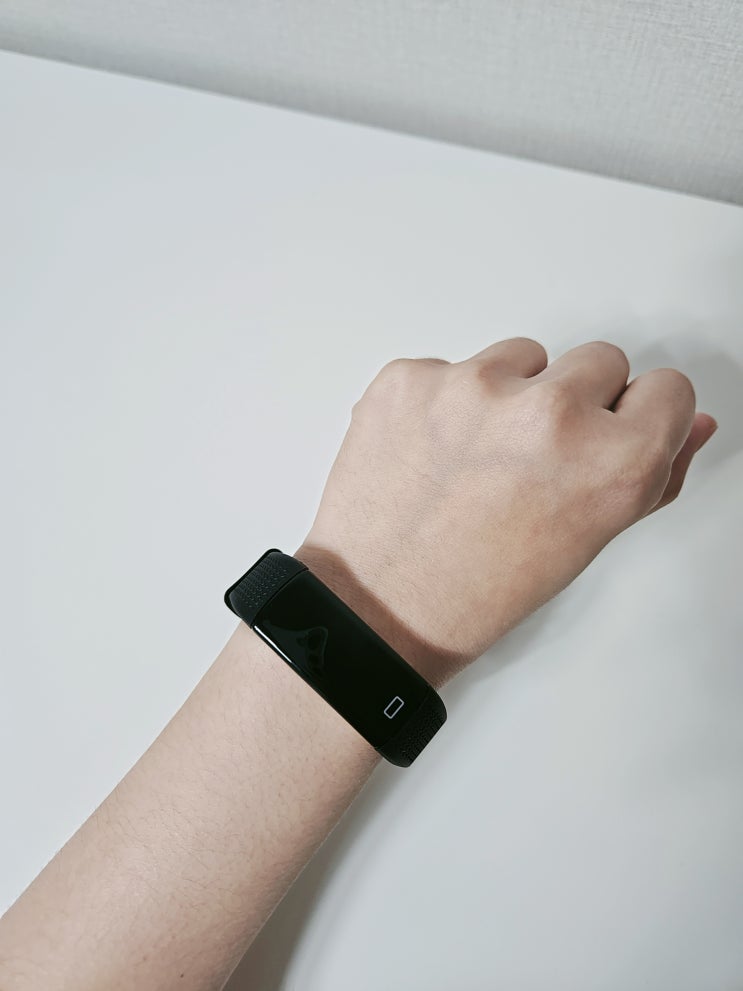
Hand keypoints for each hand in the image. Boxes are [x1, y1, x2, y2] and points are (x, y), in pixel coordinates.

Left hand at [295, 339, 715, 686]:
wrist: (378, 605)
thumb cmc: (479, 591)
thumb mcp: (586, 542)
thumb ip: (652, 475)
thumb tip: (691, 426)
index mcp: (612, 463)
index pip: (669, 389)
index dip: (638, 417)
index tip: (612, 432)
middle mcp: (550, 415)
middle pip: (600, 360)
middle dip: (576, 404)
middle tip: (533, 458)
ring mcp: (473, 388)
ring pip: (523, 355)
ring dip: (510, 395)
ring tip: (478, 459)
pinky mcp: (411, 378)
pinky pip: (452, 367)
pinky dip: (445, 401)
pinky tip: (433, 453)